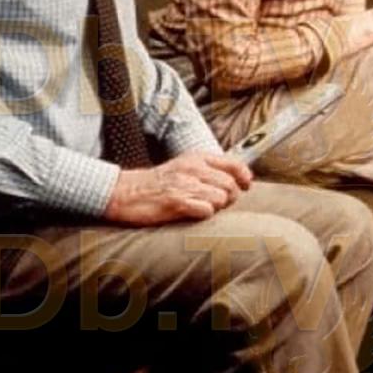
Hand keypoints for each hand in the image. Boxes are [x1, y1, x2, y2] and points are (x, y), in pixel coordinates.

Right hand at [104, 151, 252, 225]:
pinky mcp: (176, 202)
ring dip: (216, 208)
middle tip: (220, 203)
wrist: (126, 192)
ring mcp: (184, 184)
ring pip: (220, 199)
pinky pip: (206, 211)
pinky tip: (193, 214)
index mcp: (197, 158)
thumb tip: (238, 180)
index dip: (244, 177)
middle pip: (230, 185)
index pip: (234, 165)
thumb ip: (209, 170)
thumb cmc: (159, 183)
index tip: (246, 186)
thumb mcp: (185, 166)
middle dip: (230, 198)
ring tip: (203, 207)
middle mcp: (193, 168)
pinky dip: (204, 215)